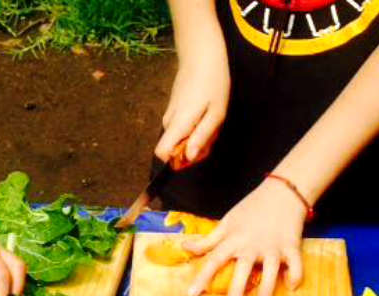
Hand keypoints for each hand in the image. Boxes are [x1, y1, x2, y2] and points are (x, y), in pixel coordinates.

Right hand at [156, 35, 229, 165]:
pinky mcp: (174, 107)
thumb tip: (189, 158)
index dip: (178, 160)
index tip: (197, 150)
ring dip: (198, 134)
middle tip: (213, 128)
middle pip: (176, 148)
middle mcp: (169, 120)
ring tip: (212, 115)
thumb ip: (202, 137)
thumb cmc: (212, 81)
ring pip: (181, 137)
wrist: (201, 53)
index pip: (161, 153)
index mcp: (178, 123)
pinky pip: (183, 126)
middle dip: (195, 146)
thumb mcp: (216, 113)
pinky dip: (197, 124)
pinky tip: (207, 109)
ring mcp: (170, 113)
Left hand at [183, 179, 308, 295]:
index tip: (191, 295)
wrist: (282, 192)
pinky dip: (296, 275)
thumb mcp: (227, 222)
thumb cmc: (251, 208)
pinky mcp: (291, 246)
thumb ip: (208, 239)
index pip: (214, 261)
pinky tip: (292, 287)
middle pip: (242, 269)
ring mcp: (273, 246)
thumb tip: (185, 246)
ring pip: (270, 270)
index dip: (202, 278)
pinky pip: (295, 264)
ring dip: (268, 288)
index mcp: (234, 240)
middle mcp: (252, 245)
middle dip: (236, 290)